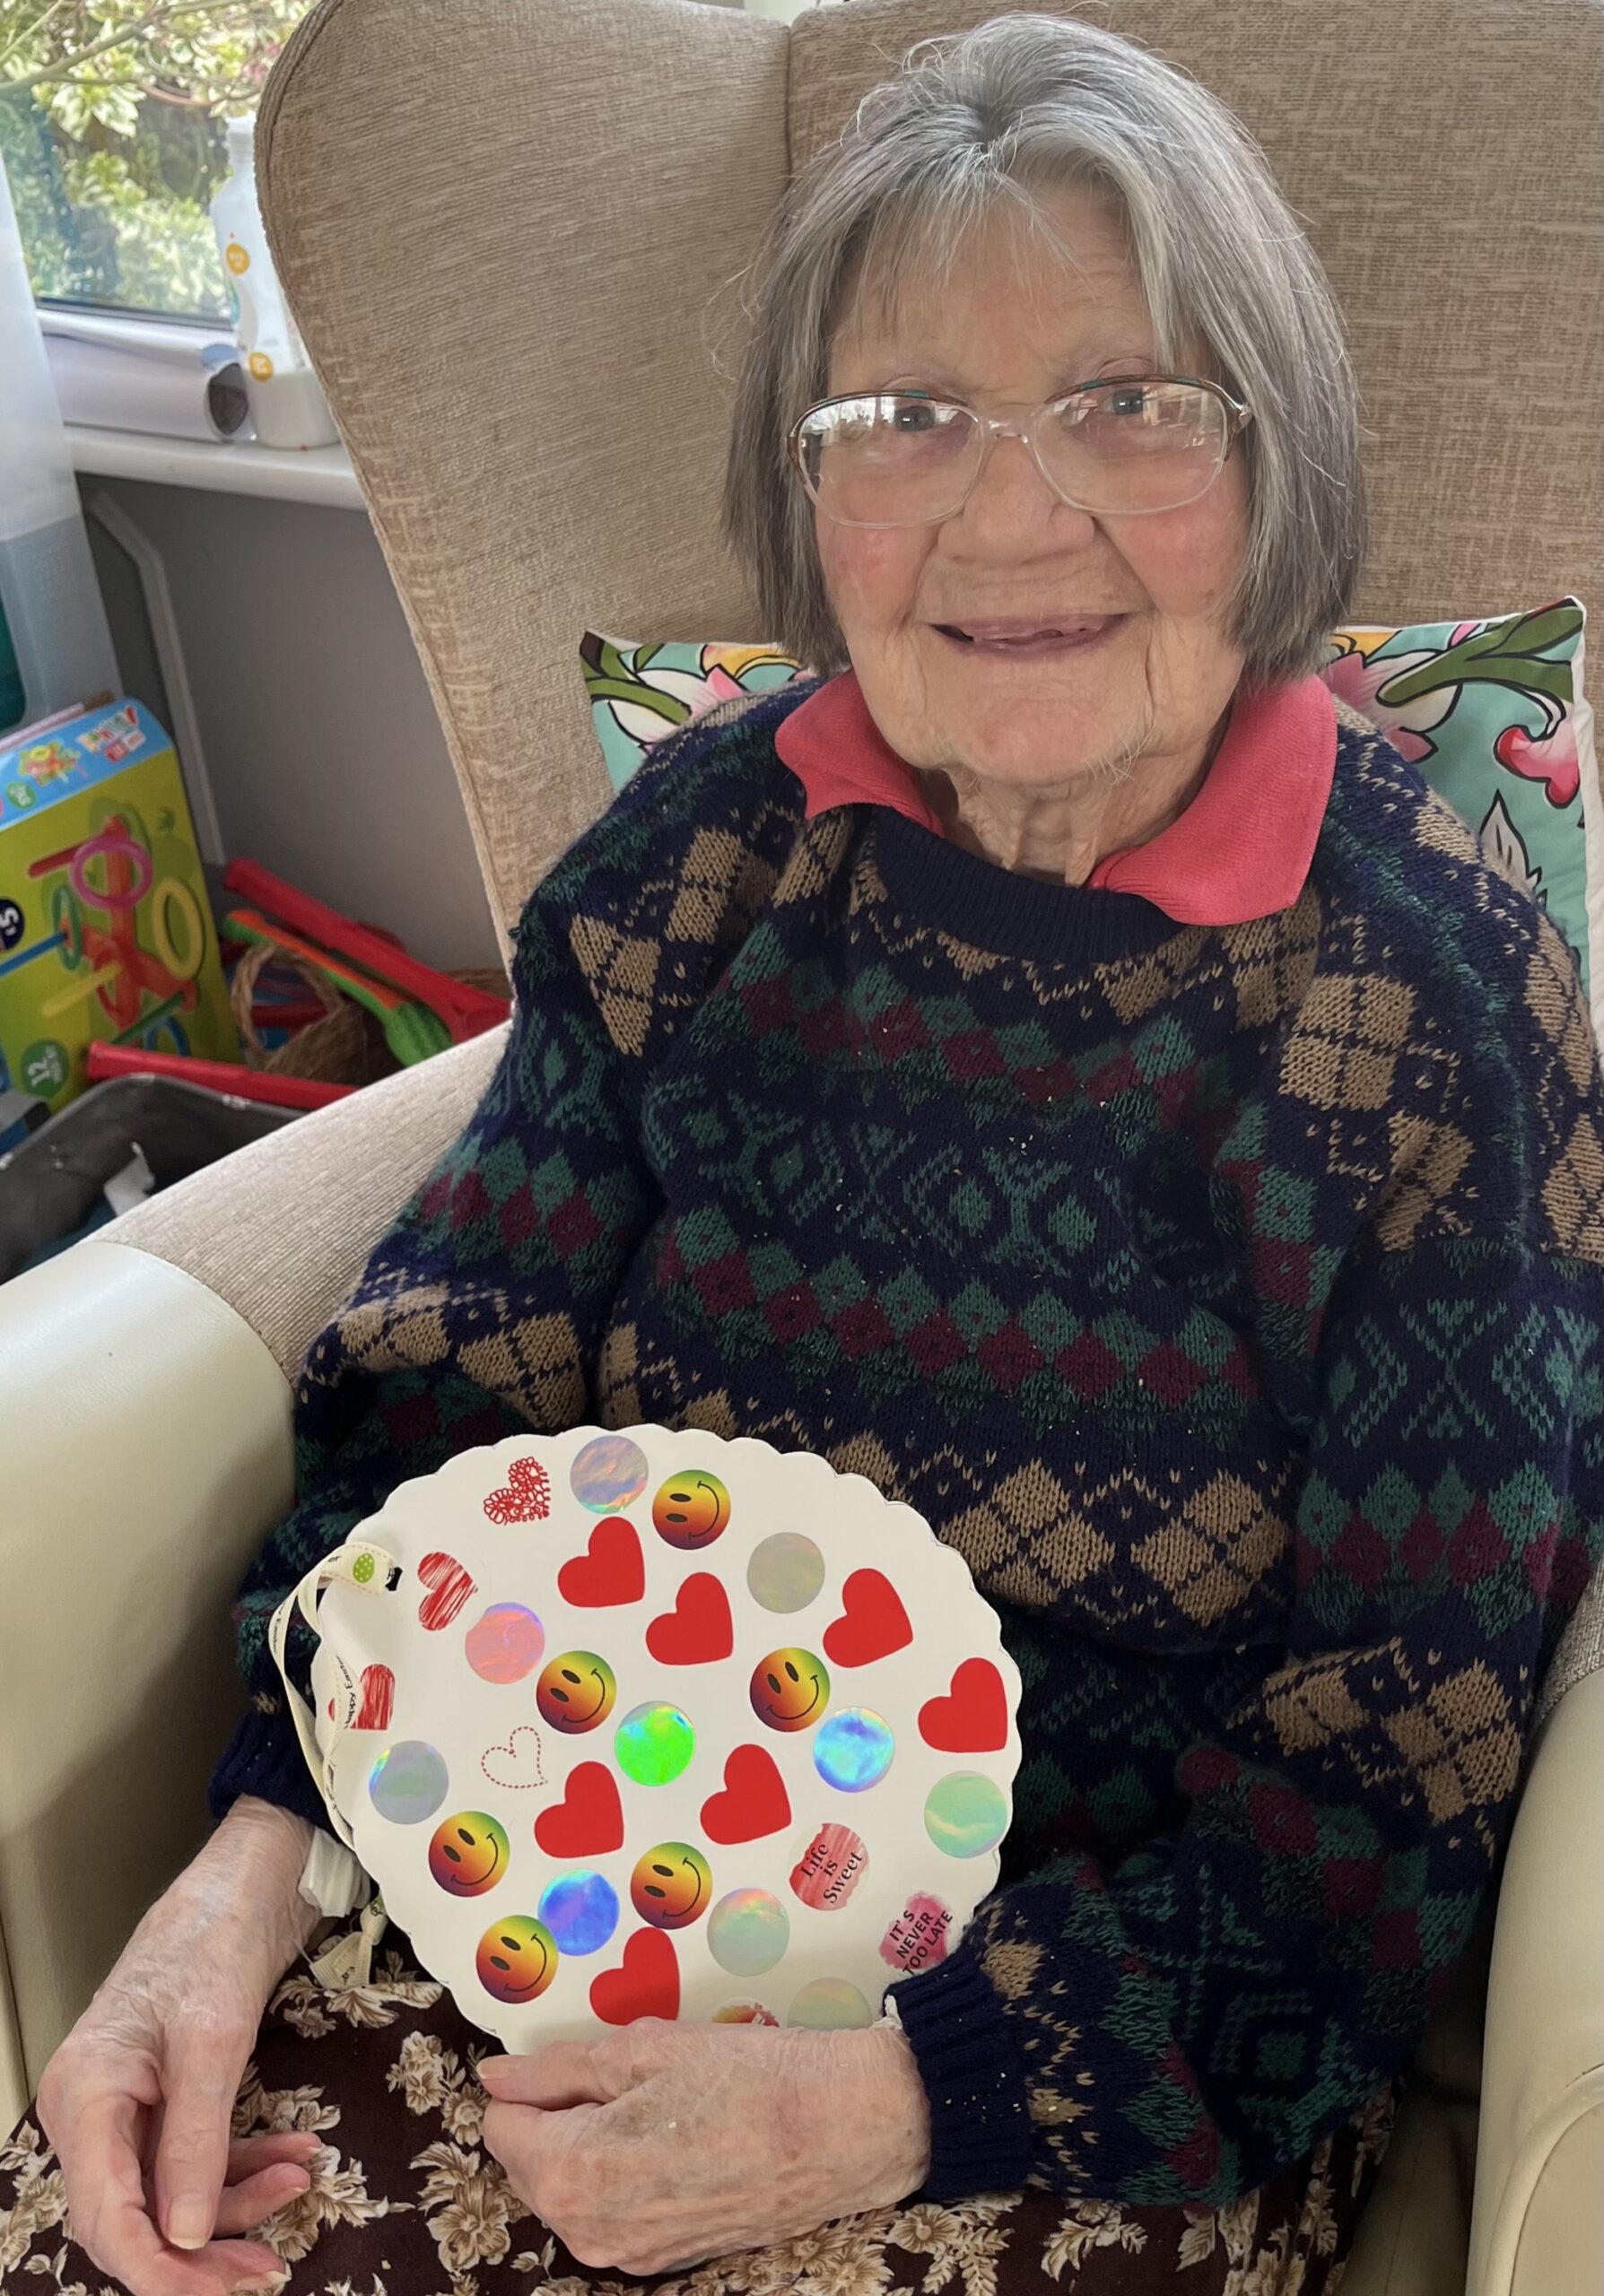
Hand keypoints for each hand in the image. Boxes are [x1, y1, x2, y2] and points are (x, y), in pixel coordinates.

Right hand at [35, 1796, 322, 2295]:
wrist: (249, 1873)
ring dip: (236, 2200)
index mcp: (85, 2096)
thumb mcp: (212, 2037)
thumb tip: (178, 2234)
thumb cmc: (216, 1933)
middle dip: (203, 2248)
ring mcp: (129, 2103)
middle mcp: (93, 2109)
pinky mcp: (168, 2094)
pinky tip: (297, 2154)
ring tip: (302, 2180)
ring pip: (171, 2192)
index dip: (159, 2270)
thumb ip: (194, 2140)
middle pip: (135, 2218)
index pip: (105, 2219)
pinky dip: (244, 2164)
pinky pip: (195, 2156)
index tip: (222, 2290)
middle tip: (269, 2268)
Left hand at [477, 2018, 931, 2273]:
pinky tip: (679, 2141)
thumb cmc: (745, 2077)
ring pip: (572, 2189)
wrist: (844, 2129)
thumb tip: (496, 2076)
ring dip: (593, 2146)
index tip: (584, 2061)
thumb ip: (557, 2068)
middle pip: (532, 2162)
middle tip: (631, 2077)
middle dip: (561, 2117)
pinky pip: (613, 2212)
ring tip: (662, 2106)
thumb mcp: (644, 2049)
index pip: (502, 2124)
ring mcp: (628, 2255)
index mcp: (570, 2173)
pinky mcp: (664, 2260)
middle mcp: (587, 2232)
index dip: (535, 2083)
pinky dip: (626, 2176)